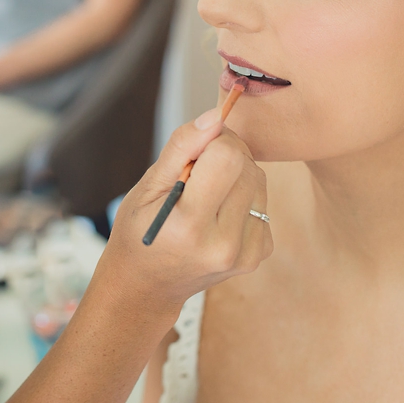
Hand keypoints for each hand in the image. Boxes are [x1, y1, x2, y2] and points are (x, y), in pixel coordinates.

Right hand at [98, 105, 272, 308]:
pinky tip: (218, 214)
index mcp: (188, 225)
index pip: (227, 157)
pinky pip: (263, 204)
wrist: (147, 286)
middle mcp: (222, 243)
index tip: (195, 149)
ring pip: (259, 182)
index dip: (213, 141)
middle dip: (225, 155)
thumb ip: (181, 149)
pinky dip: (243, 199)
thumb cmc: (140, 232)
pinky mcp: (258, 255)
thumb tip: (215, 116)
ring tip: (205, 194)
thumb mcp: (146, 188)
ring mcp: (244, 253)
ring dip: (236, 176)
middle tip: (197, 169)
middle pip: (247, 166)